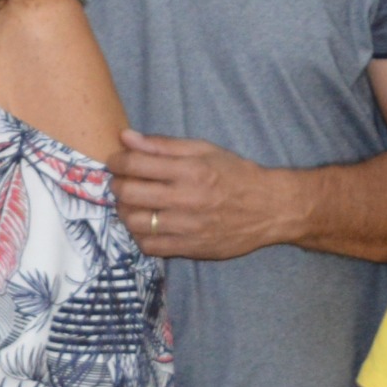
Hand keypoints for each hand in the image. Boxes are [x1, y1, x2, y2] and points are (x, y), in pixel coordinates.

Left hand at [115, 131, 286, 260]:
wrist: (270, 208)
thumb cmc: (235, 174)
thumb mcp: (204, 150)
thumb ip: (163, 145)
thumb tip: (126, 137)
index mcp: (190, 170)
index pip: (135, 164)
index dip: (117, 162)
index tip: (116, 162)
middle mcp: (186, 199)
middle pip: (128, 194)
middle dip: (116, 185)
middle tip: (120, 182)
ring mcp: (187, 227)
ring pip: (134, 222)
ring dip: (124, 211)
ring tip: (130, 204)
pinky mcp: (190, 248)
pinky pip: (149, 246)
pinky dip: (139, 235)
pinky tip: (145, 225)